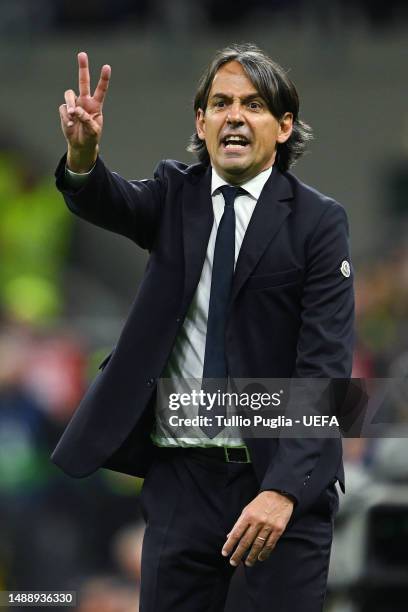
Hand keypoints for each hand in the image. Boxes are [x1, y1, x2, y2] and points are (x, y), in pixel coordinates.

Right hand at [59, 52, 110, 171]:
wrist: (80, 144)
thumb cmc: (91, 136)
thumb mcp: (93, 130)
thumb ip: (87, 119)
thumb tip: (76, 110)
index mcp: (96, 105)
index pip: (101, 89)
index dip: (103, 78)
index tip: (107, 67)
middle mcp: (85, 101)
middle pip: (83, 82)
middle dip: (83, 68)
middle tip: (82, 54)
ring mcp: (74, 104)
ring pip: (69, 94)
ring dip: (71, 104)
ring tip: (74, 116)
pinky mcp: (65, 110)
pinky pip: (64, 109)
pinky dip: (67, 118)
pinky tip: (71, 126)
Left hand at [222, 490, 293, 566]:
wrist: (279, 494)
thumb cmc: (261, 503)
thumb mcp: (247, 509)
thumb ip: (239, 523)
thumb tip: (229, 536)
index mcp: (248, 515)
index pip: (236, 533)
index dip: (230, 544)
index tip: (224, 553)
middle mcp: (257, 521)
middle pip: (246, 542)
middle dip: (238, 554)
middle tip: (233, 563)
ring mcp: (268, 526)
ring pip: (257, 545)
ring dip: (251, 556)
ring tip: (247, 563)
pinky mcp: (278, 529)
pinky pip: (270, 544)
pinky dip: (264, 553)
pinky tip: (260, 558)